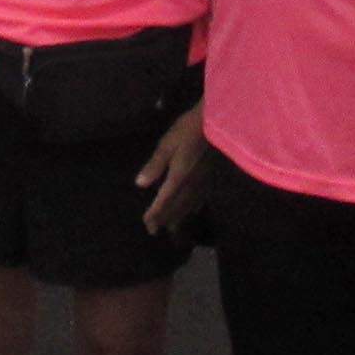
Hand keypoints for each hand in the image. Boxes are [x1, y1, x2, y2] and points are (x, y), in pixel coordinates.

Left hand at [138, 102, 207, 232]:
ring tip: (171, 227)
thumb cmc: (187, 130)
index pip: (164, 201)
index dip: (154, 214)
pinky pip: (200, 199)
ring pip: (189, 206)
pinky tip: (193, 210)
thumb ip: (154, 165)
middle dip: (165, 220)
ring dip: (178, 217)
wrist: (214, 123)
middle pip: (176, 207)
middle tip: (154, 231)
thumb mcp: (166, 144)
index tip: (147, 224)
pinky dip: (193, 208)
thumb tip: (140, 184)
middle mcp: (191, 184)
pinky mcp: (210, 177)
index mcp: (178, 177)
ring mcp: (202, 182)